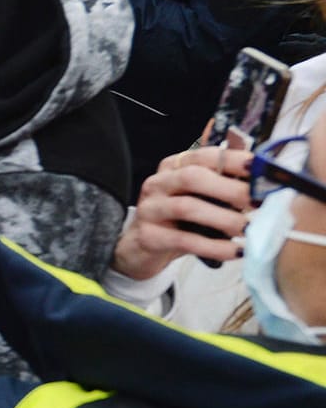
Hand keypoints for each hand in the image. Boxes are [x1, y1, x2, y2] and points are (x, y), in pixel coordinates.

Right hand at [112, 146, 252, 279]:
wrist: (142, 249)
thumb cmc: (180, 220)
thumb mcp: (203, 197)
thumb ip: (228, 182)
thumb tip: (265, 175)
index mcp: (174, 167)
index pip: (204, 156)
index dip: (235, 160)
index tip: (263, 170)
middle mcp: (158, 183)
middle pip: (192, 177)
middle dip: (231, 189)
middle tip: (259, 203)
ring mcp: (150, 209)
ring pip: (187, 207)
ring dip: (224, 218)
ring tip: (248, 229)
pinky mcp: (149, 236)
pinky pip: (184, 240)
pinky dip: (213, 246)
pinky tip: (235, 251)